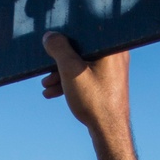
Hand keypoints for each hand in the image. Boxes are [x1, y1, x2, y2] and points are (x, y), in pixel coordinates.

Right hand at [40, 32, 151, 159]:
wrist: (109, 130)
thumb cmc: (93, 99)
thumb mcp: (70, 70)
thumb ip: (58, 49)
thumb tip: (49, 36)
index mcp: (111, 44)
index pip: (84, 29)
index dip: (65, 34)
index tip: (51, 41)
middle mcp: (115, 52)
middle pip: (81, 47)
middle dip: (60, 59)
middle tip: (44, 67)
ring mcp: (112, 68)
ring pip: (82, 63)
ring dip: (62, 72)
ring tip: (45, 85)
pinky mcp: (107, 81)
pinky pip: (86, 74)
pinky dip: (71, 80)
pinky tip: (53, 91)